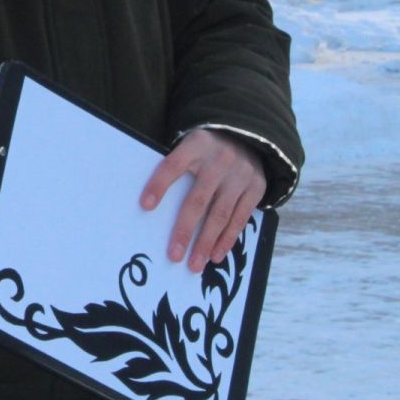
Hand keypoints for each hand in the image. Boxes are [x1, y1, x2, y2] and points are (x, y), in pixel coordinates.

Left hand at [139, 129, 265, 273]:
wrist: (248, 135)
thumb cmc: (206, 149)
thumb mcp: (191, 146)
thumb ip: (176, 167)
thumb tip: (149, 203)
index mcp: (196, 145)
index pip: (173, 166)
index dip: (159, 185)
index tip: (144, 206)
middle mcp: (220, 160)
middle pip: (198, 199)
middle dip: (185, 230)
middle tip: (173, 256)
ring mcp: (240, 175)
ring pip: (221, 214)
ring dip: (206, 242)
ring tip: (194, 265)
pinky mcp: (256, 187)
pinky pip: (240, 218)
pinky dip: (227, 239)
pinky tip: (216, 255)